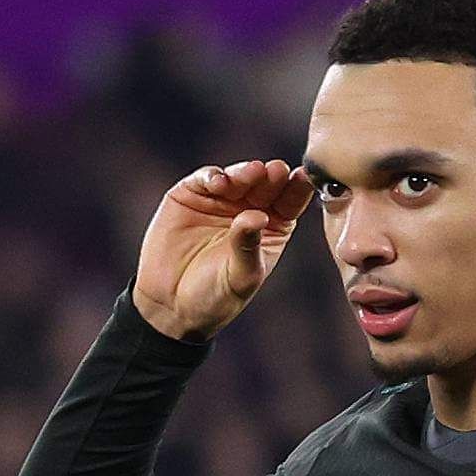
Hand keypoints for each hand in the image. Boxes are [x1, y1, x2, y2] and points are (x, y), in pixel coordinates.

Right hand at [132, 158, 312, 341]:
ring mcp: (221, 198)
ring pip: (238, 177)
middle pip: (266, 185)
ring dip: (245, 173)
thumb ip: (248, 247)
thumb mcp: (240, 276)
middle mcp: (249, 207)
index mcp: (272, 226)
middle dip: (272, 176)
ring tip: (254, 172)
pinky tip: (219, 182)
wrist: (171, 304)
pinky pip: (205, 179)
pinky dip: (212, 177)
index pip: (290, 202)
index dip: (298, 189)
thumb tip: (259, 216)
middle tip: (277, 171)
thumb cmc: (215, 295)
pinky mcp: (191, 194)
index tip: (304, 178)